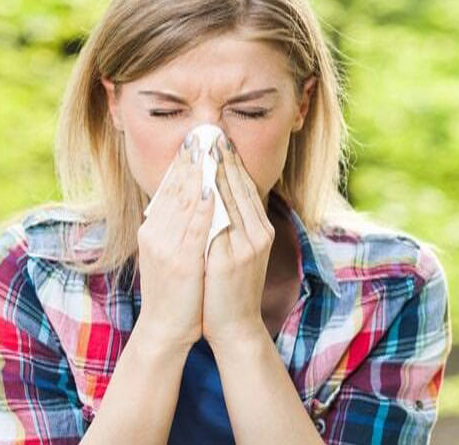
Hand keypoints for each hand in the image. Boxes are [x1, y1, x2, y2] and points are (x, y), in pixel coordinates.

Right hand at [134, 134, 214, 348]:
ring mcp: (166, 246)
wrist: (165, 329)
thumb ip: (178, 227)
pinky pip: (194, 227)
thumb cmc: (176, 292)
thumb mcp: (171, 253)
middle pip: (174, 187)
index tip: (195, 139)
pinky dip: (202, 205)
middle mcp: (155, 233)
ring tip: (209, 149)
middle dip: (190, 159)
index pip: (168, 187)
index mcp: (153, 229)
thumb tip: (192, 200)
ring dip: (198, 173)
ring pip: (183, 201)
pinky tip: (211, 187)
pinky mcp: (181, 261)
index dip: (182, 162)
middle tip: (203, 132)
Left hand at [202, 136, 274, 347]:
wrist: (235, 326)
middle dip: (224, 158)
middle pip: (240, 187)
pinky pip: (219, 220)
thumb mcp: (238, 252)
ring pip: (231, 198)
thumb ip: (233, 225)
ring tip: (203, 147)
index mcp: (260, 230)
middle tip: (210, 132)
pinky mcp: (231, 259)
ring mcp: (246, 246)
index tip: (218, 139)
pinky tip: (198, 182)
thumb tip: (218, 196)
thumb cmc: (229, 289)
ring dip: (216, 171)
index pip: (246, 187)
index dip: (232, 162)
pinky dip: (210, 199)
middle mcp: (258, 233)